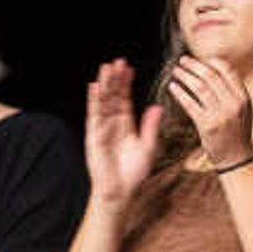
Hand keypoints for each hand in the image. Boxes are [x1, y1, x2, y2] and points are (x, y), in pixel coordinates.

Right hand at [83, 59, 163, 204]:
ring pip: (104, 101)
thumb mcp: (149, 146)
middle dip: (115, 79)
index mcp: (126, 124)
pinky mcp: (94, 135)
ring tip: (106, 67)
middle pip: (114, 96)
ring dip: (105, 85)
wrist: (120, 190)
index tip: (128, 68)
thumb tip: (158, 106)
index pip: (125, 99)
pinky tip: (95, 86)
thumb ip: (151, 126)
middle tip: (118, 61)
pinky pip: (94, 114)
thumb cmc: (134, 172)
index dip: (126, 84)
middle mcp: (113, 123)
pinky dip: (94, 100)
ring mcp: (102, 128)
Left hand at [165, 55, 252, 168]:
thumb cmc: (237, 131)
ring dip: (185, 76)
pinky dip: (180, 93)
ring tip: (176, 71)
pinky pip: (190, 104)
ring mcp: (221, 115)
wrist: (236, 158)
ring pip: (199, 87)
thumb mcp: (243, 108)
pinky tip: (173, 87)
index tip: (199, 59)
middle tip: (182, 61)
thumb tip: (214, 69)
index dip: (210, 61)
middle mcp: (234, 104)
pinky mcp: (207, 126)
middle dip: (194, 65)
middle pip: (211, 76)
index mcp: (244, 97)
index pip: (227, 70)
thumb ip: (233, 90)